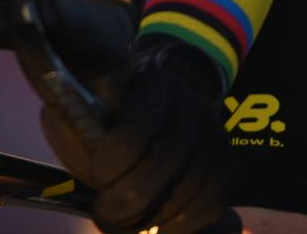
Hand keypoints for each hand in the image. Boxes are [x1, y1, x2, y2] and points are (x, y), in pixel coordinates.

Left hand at [40, 38, 231, 233]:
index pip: (138, 129)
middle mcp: (191, 107)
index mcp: (151, 87)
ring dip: (154, 217)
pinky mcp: (227, 165)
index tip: (95, 177)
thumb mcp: (84, 110)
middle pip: (166, 163)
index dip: (114, 161)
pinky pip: (213, 203)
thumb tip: (87, 167)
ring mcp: (214, 136)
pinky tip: (158, 230)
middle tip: (104, 217)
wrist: (156, 107)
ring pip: (191, 187)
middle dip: (130, 199)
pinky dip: (185, 225)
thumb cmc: (109, 112)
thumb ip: (80, 130)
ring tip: (124, 226)